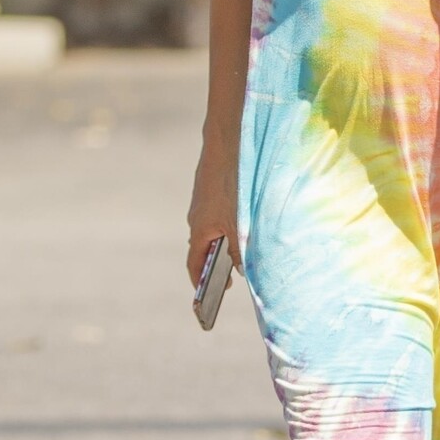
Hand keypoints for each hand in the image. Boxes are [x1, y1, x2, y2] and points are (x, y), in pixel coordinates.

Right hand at [187, 140, 241, 286]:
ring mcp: (205, 203)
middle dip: (215, 265)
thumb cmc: (233, 184)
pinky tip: (244, 226)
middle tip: (229, 281)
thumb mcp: (239, 223)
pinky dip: (228, 227)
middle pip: (204, 248)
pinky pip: (218, 216)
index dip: (200, 282)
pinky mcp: (213, 191)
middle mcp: (198, 217)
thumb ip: (240, 249)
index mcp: (200, 229)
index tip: (207, 296)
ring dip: (224, 245)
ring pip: (213, 230)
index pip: (194, 263)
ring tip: (242, 256)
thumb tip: (242, 270)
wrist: (227, 142)